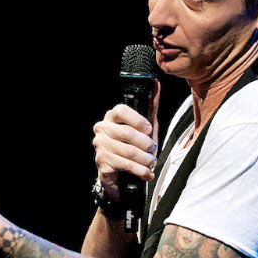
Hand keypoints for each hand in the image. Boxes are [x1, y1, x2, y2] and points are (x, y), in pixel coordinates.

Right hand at [92, 79, 159, 200]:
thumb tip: (156, 83)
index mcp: (112, 117)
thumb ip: (150, 106)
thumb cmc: (132, 144)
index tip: (149, 129)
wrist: (120, 172)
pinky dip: (140, 171)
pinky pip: (125, 165)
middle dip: (145, 143)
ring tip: (151, 162)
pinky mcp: (102, 163)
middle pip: (127, 133)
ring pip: (128, 151)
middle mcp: (102, 129)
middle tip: (153, 149)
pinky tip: (146, 174)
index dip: (138, 120)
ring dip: (145, 159)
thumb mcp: (144, 125)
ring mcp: (101, 146)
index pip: (121, 110)